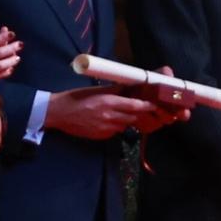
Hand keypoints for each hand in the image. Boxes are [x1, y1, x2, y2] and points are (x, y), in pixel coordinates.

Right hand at [46, 78, 189, 139]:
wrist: (58, 113)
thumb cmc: (79, 97)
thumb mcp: (99, 90)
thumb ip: (118, 90)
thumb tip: (136, 84)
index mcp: (109, 101)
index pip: (136, 105)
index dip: (149, 106)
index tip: (160, 105)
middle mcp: (110, 116)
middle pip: (135, 118)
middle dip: (148, 116)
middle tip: (162, 114)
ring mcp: (106, 128)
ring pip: (128, 125)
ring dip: (134, 120)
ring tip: (140, 115)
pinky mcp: (102, 136)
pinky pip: (117, 131)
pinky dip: (121, 126)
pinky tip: (117, 120)